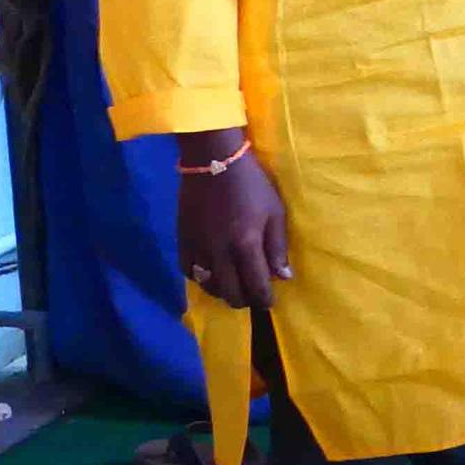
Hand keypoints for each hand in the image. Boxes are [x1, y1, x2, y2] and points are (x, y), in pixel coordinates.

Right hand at [175, 130, 289, 312]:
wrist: (213, 163)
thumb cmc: (252, 186)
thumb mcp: (275, 213)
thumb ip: (277, 247)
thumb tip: (283, 277)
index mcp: (245, 245)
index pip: (255, 286)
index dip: (264, 300)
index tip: (268, 301)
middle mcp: (218, 253)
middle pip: (230, 293)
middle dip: (244, 299)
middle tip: (252, 294)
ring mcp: (197, 249)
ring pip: (208, 287)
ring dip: (223, 291)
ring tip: (234, 285)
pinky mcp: (181, 242)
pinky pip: (188, 273)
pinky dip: (201, 279)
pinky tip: (212, 273)